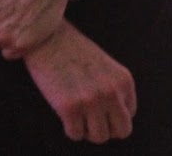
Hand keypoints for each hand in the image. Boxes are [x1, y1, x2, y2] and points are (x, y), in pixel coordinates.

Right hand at [23, 24, 134, 142]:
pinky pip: (75, 134)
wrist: (42, 34)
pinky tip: (64, 116)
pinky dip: (70, 130)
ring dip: (87, 131)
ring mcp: (90, 101)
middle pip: (121, 131)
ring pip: (99, 137)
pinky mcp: (68, 107)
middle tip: (90, 120)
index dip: (111, 114)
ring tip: (76, 118)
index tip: (97, 108)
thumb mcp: (103, 63)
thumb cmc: (68, 47)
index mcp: (123, 81)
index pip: (129, 115)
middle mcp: (111, 92)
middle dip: (105, 129)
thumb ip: (112, 86)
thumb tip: (111, 116)